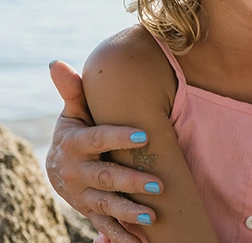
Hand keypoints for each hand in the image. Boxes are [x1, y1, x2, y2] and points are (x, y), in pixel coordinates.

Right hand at [46, 60, 160, 242]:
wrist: (58, 167)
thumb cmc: (77, 130)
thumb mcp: (73, 112)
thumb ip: (73, 91)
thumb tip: (56, 63)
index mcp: (75, 144)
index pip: (98, 139)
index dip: (119, 137)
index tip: (144, 135)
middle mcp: (78, 173)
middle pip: (105, 178)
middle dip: (130, 182)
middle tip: (158, 185)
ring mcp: (83, 195)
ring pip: (106, 205)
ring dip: (128, 213)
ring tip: (152, 217)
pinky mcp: (90, 211)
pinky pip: (105, 225)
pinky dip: (121, 236)